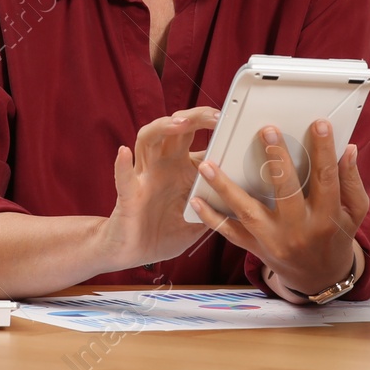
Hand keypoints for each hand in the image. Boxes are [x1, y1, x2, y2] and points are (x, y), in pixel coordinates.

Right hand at [98, 107, 220, 270]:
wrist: (134, 253)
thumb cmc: (165, 231)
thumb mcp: (200, 216)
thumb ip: (218, 202)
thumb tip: (247, 195)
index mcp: (179, 166)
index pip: (193, 134)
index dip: (209, 121)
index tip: (232, 117)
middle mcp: (161, 164)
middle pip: (174, 127)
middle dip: (194, 117)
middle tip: (215, 115)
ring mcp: (144, 177)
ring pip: (147, 140)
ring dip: (162, 128)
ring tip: (180, 124)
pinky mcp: (128, 197)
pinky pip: (125, 179)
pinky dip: (122, 166)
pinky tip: (124, 153)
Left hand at [188, 118, 367, 296]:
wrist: (318, 278)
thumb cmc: (335, 236)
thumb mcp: (353, 213)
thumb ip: (350, 182)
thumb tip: (348, 150)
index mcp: (326, 218)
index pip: (327, 179)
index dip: (324, 150)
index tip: (319, 124)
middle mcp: (299, 230)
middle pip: (286, 191)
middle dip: (276, 160)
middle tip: (266, 129)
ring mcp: (274, 240)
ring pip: (248, 212)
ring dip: (225, 187)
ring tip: (207, 164)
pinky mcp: (256, 247)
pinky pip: (230, 232)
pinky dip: (211, 217)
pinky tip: (196, 199)